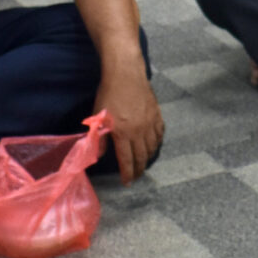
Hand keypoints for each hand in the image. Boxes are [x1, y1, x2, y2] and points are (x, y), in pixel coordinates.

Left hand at [96, 61, 165, 182]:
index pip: (126, 160)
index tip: (127, 182)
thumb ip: (98, 137)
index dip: (127, 173)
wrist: (126, 74)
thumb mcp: (98, 116)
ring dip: (149, 157)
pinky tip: (154, 144)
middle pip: (142, 156)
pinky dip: (158, 142)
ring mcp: (150, 123)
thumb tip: (98, 153)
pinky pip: (160, 133)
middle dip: (139, 169)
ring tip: (144, 162)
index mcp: (123, 133)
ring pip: (153, 147)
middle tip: (137, 176)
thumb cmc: (109, 94)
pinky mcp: (156, 114)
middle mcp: (139, 132)